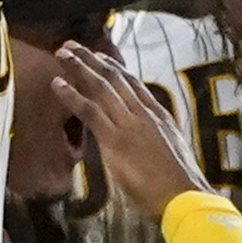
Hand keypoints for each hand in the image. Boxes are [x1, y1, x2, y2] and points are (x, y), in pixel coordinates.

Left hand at [49, 43, 206, 213]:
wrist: (184, 196)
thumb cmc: (180, 185)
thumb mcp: (172, 154)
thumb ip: (157, 142)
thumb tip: (147, 143)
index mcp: (159, 116)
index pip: (133, 84)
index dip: (114, 68)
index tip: (100, 56)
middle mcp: (144, 114)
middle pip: (114, 78)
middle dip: (91, 59)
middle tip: (72, 46)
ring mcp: (130, 124)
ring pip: (100, 87)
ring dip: (78, 68)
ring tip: (61, 54)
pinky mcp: (116, 140)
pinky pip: (89, 111)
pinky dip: (71, 95)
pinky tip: (56, 84)